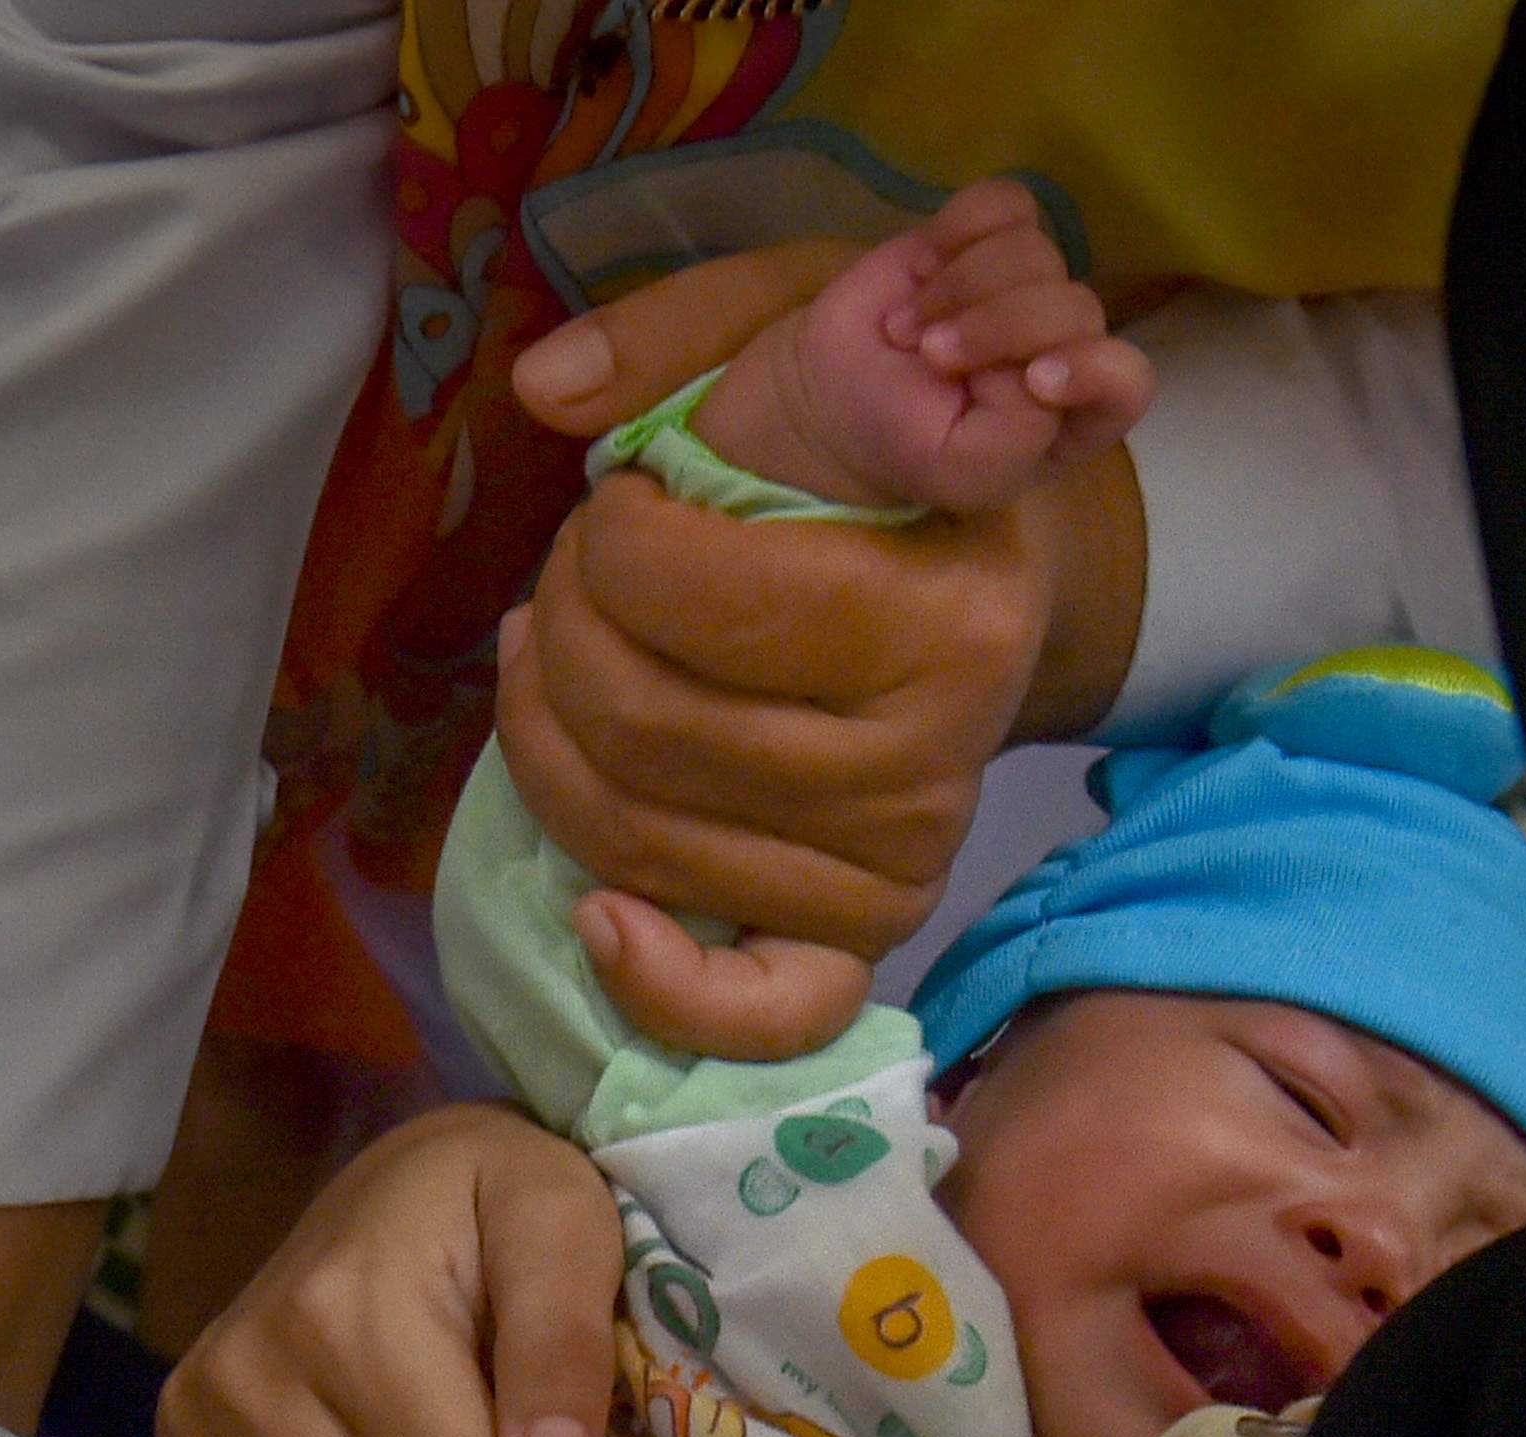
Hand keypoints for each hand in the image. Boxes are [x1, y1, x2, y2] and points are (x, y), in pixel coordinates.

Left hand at [503, 231, 1145, 1056]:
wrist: (985, 568)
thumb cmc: (876, 450)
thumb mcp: (802, 334)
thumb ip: (673, 336)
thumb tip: (540, 387)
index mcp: (944, 614)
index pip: (699, 598)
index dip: (612, 543)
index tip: (625, 504)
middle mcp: (927, 765)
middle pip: (643, 726)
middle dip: (564, 630)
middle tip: (574, 577)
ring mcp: (892, 867)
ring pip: (637, 836)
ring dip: (547, 738)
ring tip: (558, 654)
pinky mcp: (854, 939)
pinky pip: (754, 1011)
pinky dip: (653, 980)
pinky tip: (590, 912)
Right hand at [693, 176, 1152, 520]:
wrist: (828, 393)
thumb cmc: (901, 441)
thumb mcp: (961, 472)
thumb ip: (1022, 434)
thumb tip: (1042, 362)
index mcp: (1074, 414)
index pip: (1129, 381)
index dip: (1092, 371)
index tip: (1033, 381)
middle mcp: (1066, 342)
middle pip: (1075, 306)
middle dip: (996, 328)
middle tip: (930, 357)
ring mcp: (1032, 282)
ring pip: (1035, 251)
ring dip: (958, 288)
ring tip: (910, 327)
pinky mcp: (992, 235)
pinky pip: (1006, 202)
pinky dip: (958, 229)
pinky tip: (926, 266)